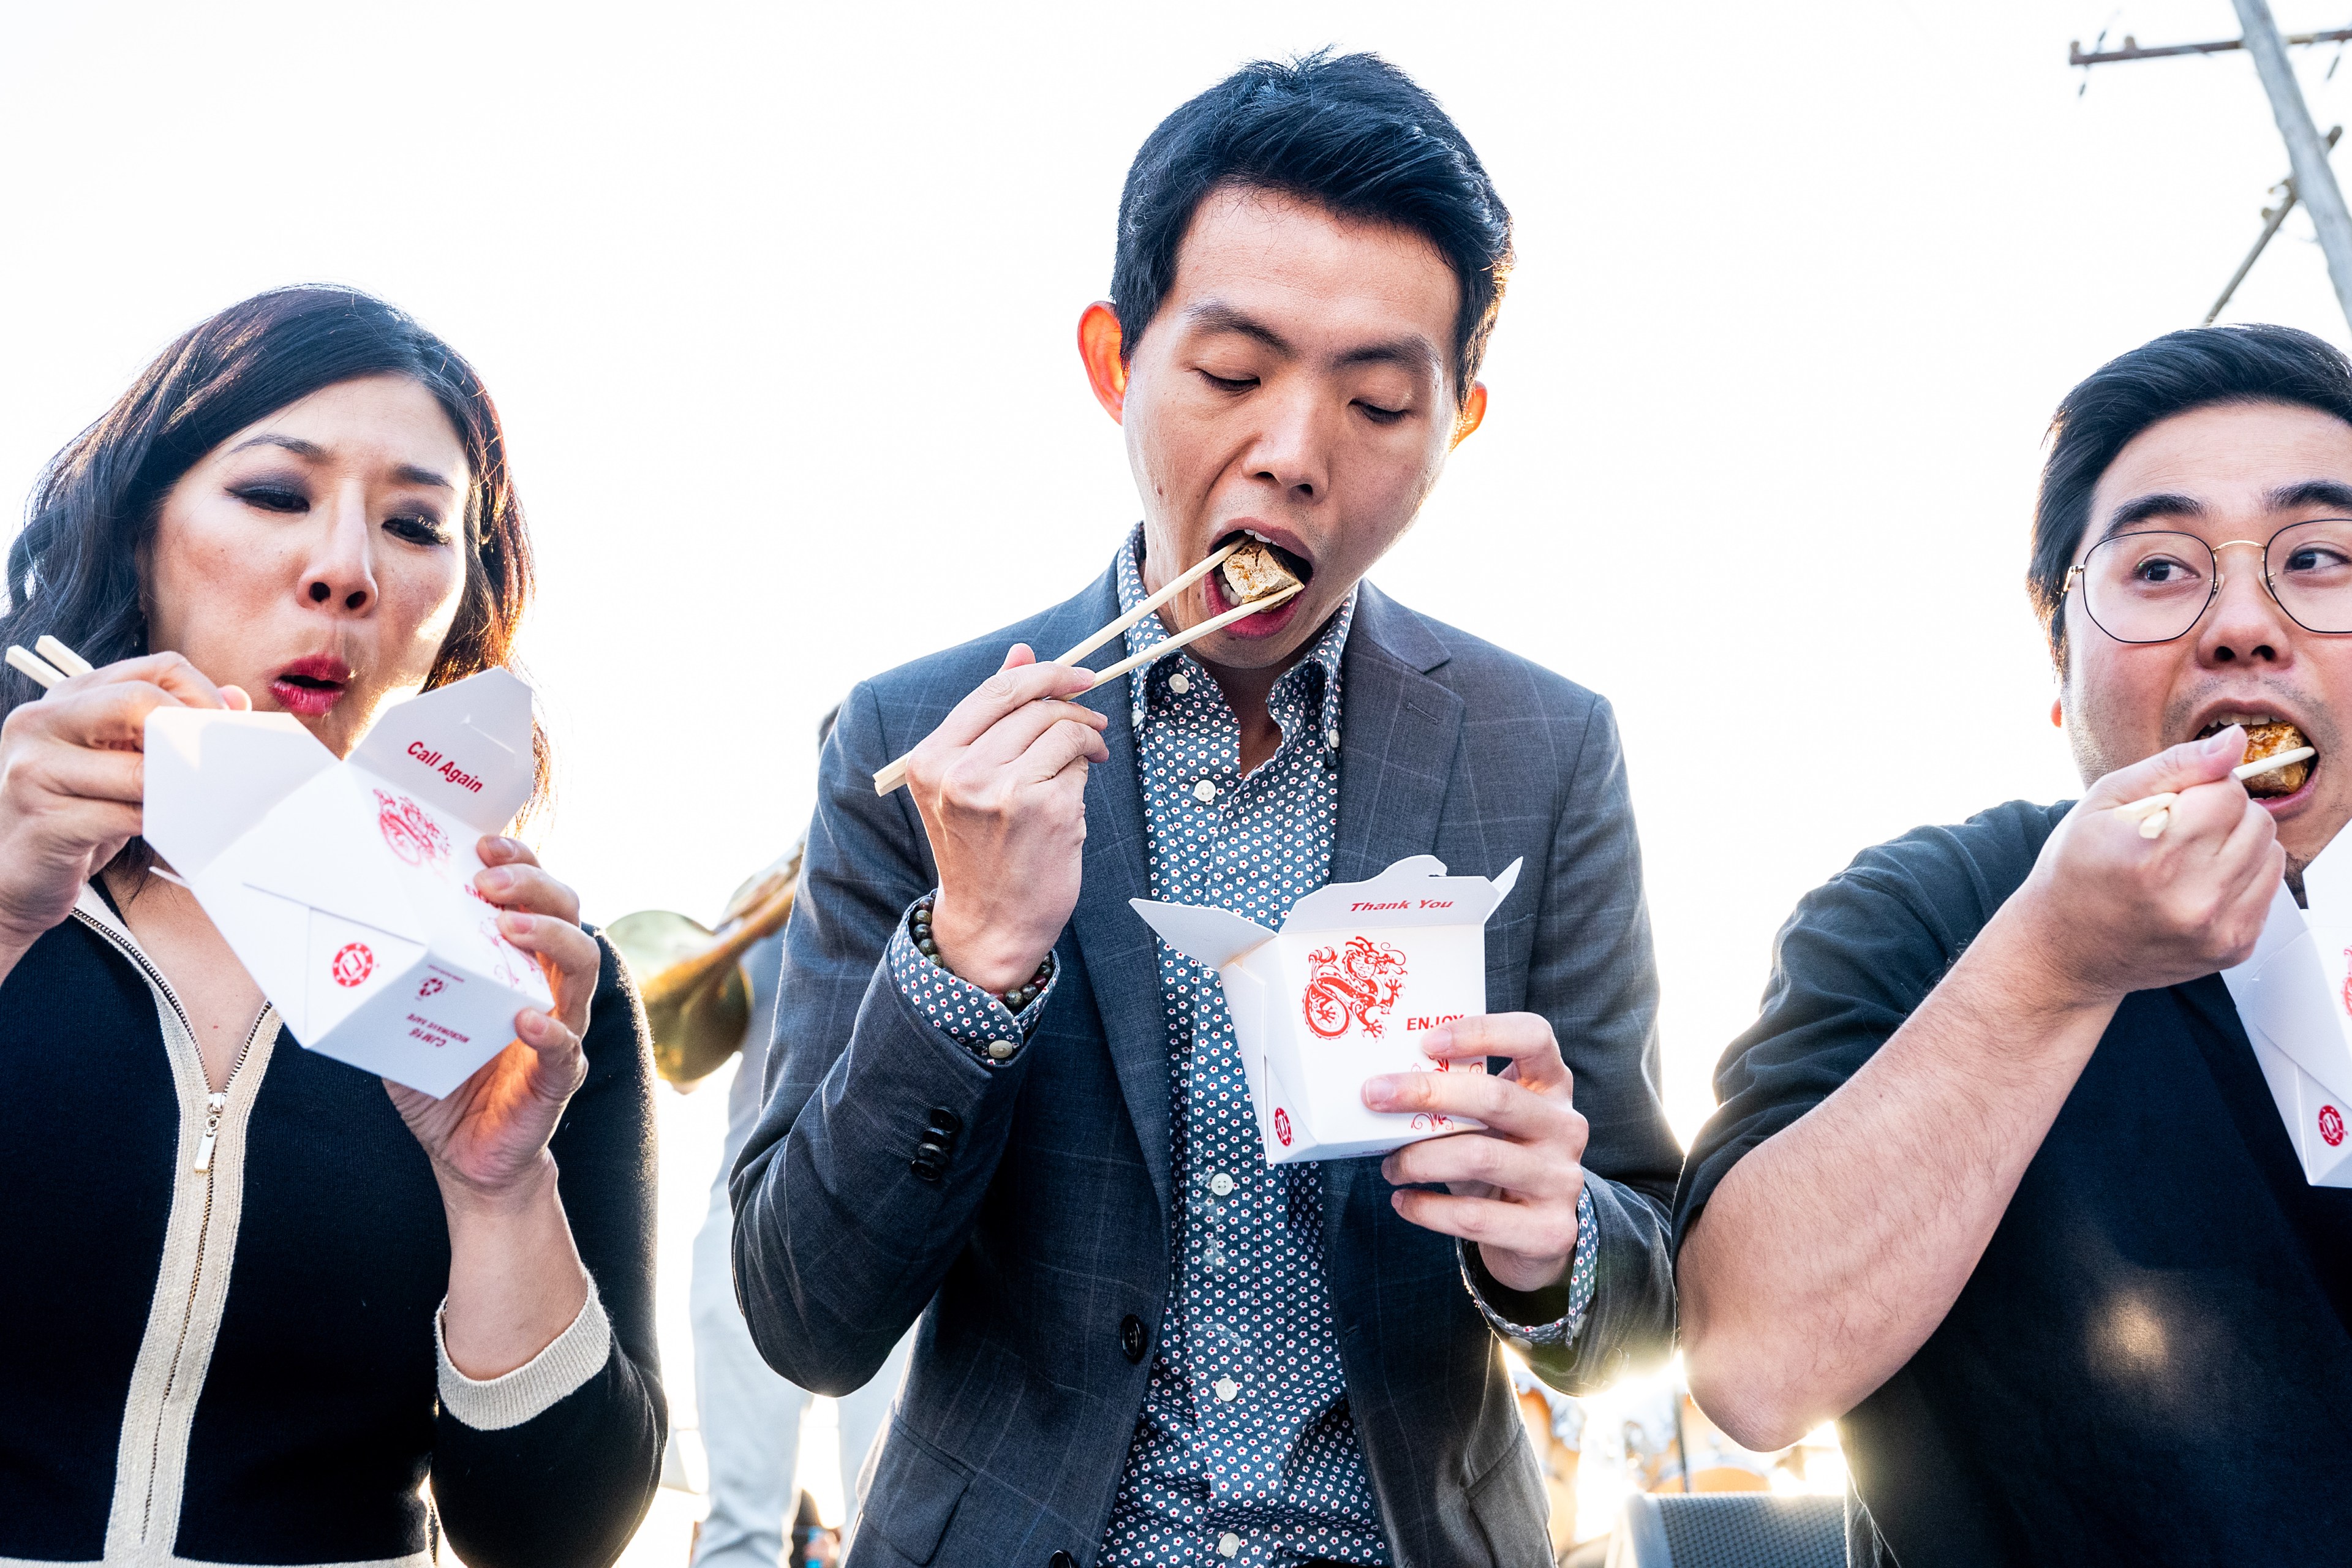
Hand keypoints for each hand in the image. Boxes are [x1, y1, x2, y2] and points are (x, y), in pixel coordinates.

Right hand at [0, 652, 245, 957]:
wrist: (12, 877)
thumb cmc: (77, 814)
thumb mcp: (122, 760)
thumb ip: (169, 727)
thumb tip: (235, 701)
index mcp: (67, 698)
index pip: (155, 669)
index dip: (204, 695)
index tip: (225, 729)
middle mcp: (40, 722)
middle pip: (141, 702)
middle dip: (191, 736)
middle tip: (216, 767)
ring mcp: (34, 769)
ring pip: (138, 768)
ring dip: (179, 791)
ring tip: (191, 804)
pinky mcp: (43, 821)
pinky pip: (125, 816)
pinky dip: (157, 825)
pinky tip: (162, 830)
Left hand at [388, 837, 600, 1212]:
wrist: (467, 1157)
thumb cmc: (442, 1080)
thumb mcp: (404, 1020)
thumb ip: (386, 984)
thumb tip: (321, 947)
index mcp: (516, 963)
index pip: (536, 896)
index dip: (521, 863)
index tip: (484, 847)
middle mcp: (549, 986)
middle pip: (569, 915)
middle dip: (535, 887)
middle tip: (489, 883)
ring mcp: (561, 1029)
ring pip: (583, 969)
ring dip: (551, 938)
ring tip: (510, 929)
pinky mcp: (557, 1078)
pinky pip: (566, 1048)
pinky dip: (550, 1032)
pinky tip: (526, 1020)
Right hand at [905, 644, 1108, 991]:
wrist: (991, 923)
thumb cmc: (982, 849)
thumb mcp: (968, 781)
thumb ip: (993, 716)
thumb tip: (1022, 651)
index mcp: (931, 760)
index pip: (996, 692)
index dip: (1043, 674)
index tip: (1078, 676)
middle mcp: (961, 773)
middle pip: (1034, 707)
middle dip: (1072, 708)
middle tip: (1091, 724)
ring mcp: (1003, 792)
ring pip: (1062, 732)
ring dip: (1083, 741)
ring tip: (1086, 759)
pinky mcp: (1046, 810)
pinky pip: (1079, 766)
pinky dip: (1084, 775)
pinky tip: (1071, 800)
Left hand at [1365, 1013, 1589, 1293]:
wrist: (1537, 1234)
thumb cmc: (1498, 1159)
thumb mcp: (1487, 1120)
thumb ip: (1455, 1097)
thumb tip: (1380, 1085)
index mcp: (1551, 1085)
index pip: (1533, 1036)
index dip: (1482, 1032)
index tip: (1426, 1042)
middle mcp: (1565, 1126)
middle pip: (1496, 1098)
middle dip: (1426, 1093)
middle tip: (1374, 1095)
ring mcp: (1561, 1179)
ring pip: (1480, 1157)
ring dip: (1419, 1159)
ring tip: (1390, 1166)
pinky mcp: (1550, 1230)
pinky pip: (1475, 1216)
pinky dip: (1428, 1209)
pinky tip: (1403, 1201)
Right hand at [2011, 726, 2282, 1006]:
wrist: (2067, 950)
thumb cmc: (2076, 872)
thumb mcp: (2104, 802)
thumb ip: (2175, 765)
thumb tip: (2234, 741)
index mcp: (2154, 857)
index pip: (2228, 792)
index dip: (2199, 789)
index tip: (2169, 807)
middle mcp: (2192, 899)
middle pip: (2257, 819)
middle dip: (2222, 815)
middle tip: (2178, 833)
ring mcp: (2217, 929)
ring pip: (2270, 852)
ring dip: (2236, 845)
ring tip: (2189, 859)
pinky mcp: (2235, 947)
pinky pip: (2269, 888)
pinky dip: (2240, 878)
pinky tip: (2200, 885)